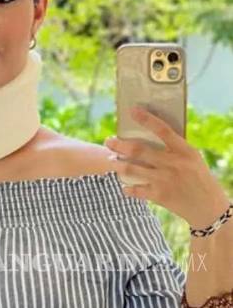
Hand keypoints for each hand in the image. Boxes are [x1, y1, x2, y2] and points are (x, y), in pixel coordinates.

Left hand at [104, 106, 229, 229]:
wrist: (209, 207)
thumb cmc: (198, 177)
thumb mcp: (192, 158)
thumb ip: (174, 147)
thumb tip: (148, 134)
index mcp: (184, 151)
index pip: (163, 130)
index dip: (147, 119)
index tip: (132, 110)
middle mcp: (173, 164)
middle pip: (139, 150)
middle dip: (119, 145)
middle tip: (108, 141)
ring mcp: (164, 180)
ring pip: (132, 169)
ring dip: (117, 164)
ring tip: (110, 160)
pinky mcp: (159, 195)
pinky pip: (136, 190)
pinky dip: (127, 188)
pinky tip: (124, 186)